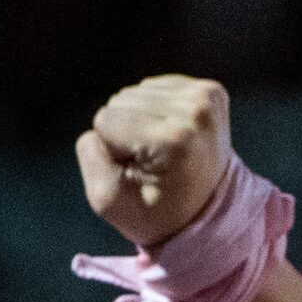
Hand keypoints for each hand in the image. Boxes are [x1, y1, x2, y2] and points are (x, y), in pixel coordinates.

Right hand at [76, 74, 234, 249]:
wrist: (207, 212)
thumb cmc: (155, 211)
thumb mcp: (109, 201)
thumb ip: (91, 157)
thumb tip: (105, 117)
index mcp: (174, 138)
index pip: (105, 120)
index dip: (114, 149)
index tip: (142, 173)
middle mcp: (196, 111)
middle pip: (121, 102)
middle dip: (128, 133)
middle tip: (156, 164)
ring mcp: (207, 98)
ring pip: (136, 93)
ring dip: (142, 121)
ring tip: (166, 152)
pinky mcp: (210, 91)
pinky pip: (155, 89)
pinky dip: (157, 112)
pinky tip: (174, 137)